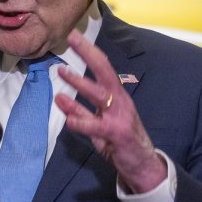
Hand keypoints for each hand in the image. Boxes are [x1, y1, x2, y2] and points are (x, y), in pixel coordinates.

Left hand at [54, 30, 167, 193]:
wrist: (142, 165)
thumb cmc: (119, 140)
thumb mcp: (98, 124)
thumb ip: (80, 111)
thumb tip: (59, 98)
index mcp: (116, 95)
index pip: (103, 67)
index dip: (89, 51)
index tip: (73, 36)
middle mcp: (120, 100)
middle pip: (104, 71)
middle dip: (88, 53)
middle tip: (71, 39)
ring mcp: (120, 115)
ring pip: (99, 94)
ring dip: (79, 82)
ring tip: (62, 72)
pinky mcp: (117, 133)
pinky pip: (96, 125)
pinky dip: (81, 120)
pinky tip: (68, 119)